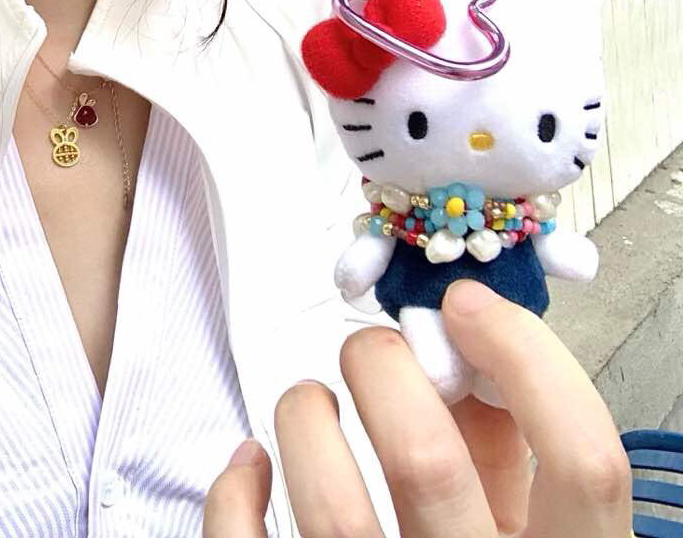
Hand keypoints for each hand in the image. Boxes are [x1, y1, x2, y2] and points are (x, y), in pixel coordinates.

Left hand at [202, 280, 632, 536]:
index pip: (584, 459)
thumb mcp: (525, 530)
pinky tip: (251, 463)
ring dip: (306, 420)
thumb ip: (505, 452)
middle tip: (370, 351)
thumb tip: (459, 345)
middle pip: (427, 462)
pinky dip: (237, 491)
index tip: (467, 306)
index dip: (526, 356)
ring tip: (310, 403)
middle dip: (383, 370)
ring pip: (333, 508)